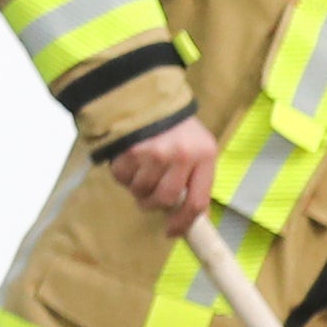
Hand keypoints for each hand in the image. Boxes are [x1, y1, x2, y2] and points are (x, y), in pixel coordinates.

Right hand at [103, 115, 221, 226]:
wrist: (148, 95)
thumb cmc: (177, 128)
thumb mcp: (198, 148)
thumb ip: (197, 179)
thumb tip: (193, 217)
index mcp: (205, 155)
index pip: (197, 202)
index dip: (184, 223)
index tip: (172, 232)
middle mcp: (182, 155)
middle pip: (165, 199)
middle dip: (154, 204)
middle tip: (149, 197)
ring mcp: (155, 151)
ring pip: (142, 191)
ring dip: (138, 189)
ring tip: (140, 173)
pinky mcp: (130, 148)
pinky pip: (122, 178)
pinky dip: (123, 177)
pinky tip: (129, 162)